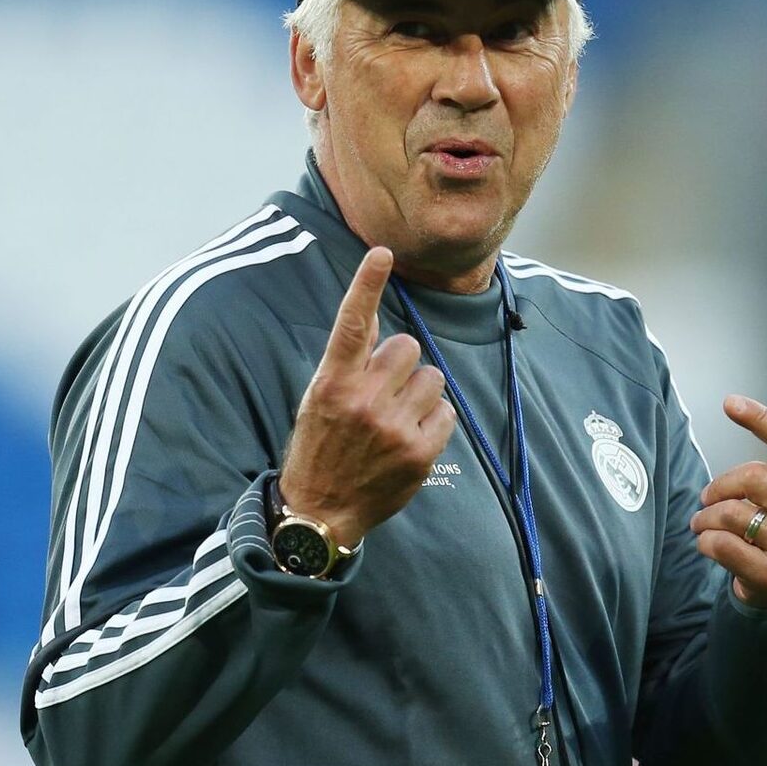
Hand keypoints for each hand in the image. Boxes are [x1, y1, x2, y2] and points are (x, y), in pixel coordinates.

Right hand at [278, 247, 456, 547]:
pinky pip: (446, 412)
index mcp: (331, 384)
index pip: (351, 324)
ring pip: (433, 378)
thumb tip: (369, 313)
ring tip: (395, 419)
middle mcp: (362, 401)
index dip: (367, 284)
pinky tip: (410, 439)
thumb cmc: (320, 447)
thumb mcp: (319, 399)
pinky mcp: (419, 452)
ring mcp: (393, 428)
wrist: (320, 512)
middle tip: (383, 393)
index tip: (381, 252)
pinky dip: (433, 421)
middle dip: (401, 365)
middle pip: (408, 347)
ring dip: (420, 393)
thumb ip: (348, 360)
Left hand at [689, 380, 766, 608]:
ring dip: (706, 518)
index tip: (729, 402)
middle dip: (718, 487)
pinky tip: (711, 545)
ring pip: (732, 514)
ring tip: (706, 524)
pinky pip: (723, 545)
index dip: (761, 419)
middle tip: (707, 498)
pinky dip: (706, 542)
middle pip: (751, 478)